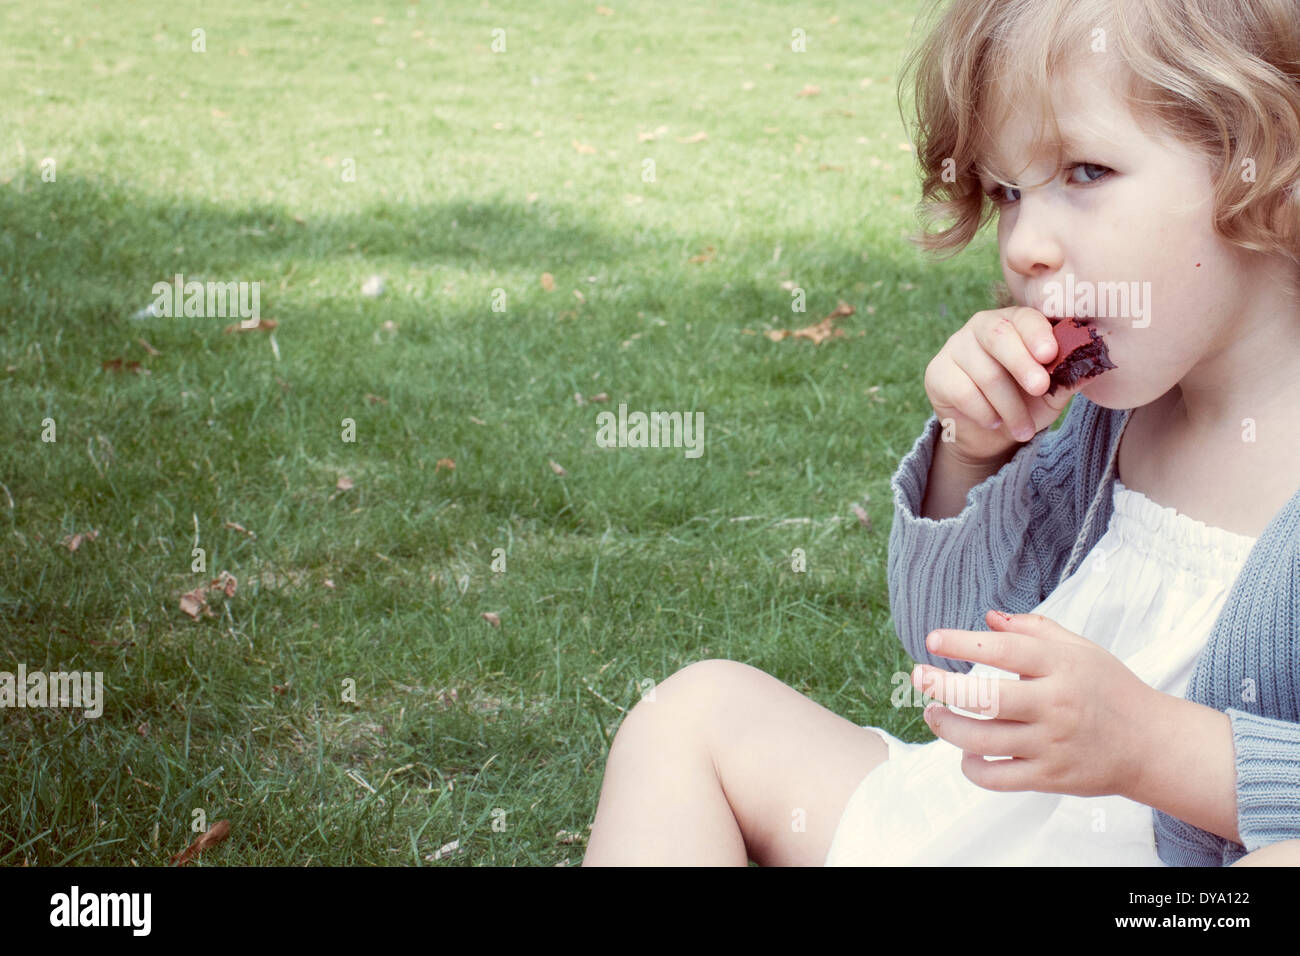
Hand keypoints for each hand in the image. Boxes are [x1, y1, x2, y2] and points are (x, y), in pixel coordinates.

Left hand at [910, 609, 1159, 797]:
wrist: (1152, 744)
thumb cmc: (1109, 689)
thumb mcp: (1080, 649)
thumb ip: (1034, 630)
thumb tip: (988, 617)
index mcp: (1062, 666)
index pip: (1003, 649)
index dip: (962, 642)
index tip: (932, 639)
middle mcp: (1055, 704)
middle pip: (985, 697)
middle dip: (942, 686)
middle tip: (919, 677)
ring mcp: (1052, 744)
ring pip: (982, 739)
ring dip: (947, 726)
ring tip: (933, 713)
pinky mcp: (1050, 778)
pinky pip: (997, 777)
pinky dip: (971, 767)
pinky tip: (966, 753)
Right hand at [923, 306, 1081, 465]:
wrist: (989, 434)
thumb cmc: (1025, 402)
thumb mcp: (1053, 391)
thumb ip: (1070, 375)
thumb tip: (1099, 363)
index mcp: (1014, 322)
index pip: (1024, 318)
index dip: (1037, 333)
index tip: (1050, 355)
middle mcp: (981, 326)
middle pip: (998, 336)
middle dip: (1021, 364)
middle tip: (1039, 389)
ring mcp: (955, 347)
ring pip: (984, 373)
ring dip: (1009, 406)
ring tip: (1024, 429)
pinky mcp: (937, 373)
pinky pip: (963, 392)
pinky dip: (984, 412)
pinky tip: (994, 422)